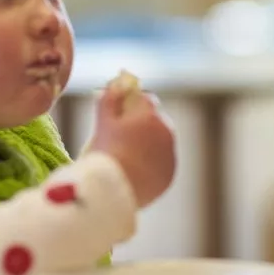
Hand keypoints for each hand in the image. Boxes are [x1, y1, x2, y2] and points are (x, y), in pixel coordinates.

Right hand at [87, 83, 176, 206]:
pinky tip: (135, 172)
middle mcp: (167, 132)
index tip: (121, 113)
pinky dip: (152, 165)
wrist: (114, 188)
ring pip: (160, 144)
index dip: (132, 104)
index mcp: (151, 115)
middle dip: (143, 125)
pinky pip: (161, 164)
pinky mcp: (169, 174)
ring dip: (149, 145)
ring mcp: (170, 154)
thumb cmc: (106, 152)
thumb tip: (112, 86)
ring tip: (127, 156)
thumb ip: (109, 100)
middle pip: (156, 121)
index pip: (146, 99)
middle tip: (122, 137)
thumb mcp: (103, 122)